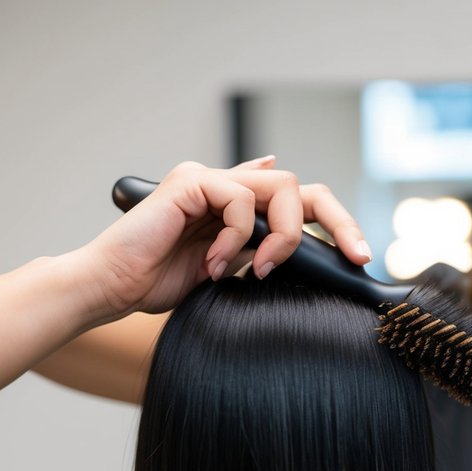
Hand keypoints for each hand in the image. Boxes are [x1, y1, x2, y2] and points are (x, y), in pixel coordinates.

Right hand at [74, 157, 372, 323]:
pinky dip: (238, 238)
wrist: (112, 288)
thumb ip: (260, 253)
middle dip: (339, 219)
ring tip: (255, 270)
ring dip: (282, 237)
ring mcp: (209, 180)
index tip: (359, 258)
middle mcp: (227, 186)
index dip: (337, 223)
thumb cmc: (159, 285)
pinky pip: (242, 201)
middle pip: (304, 186)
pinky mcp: (192, 183)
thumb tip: (301, 246)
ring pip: (282, 188)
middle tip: (355, 254)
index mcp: (238, 208)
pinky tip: (213, 264)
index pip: (302, 202)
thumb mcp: (228, 274)